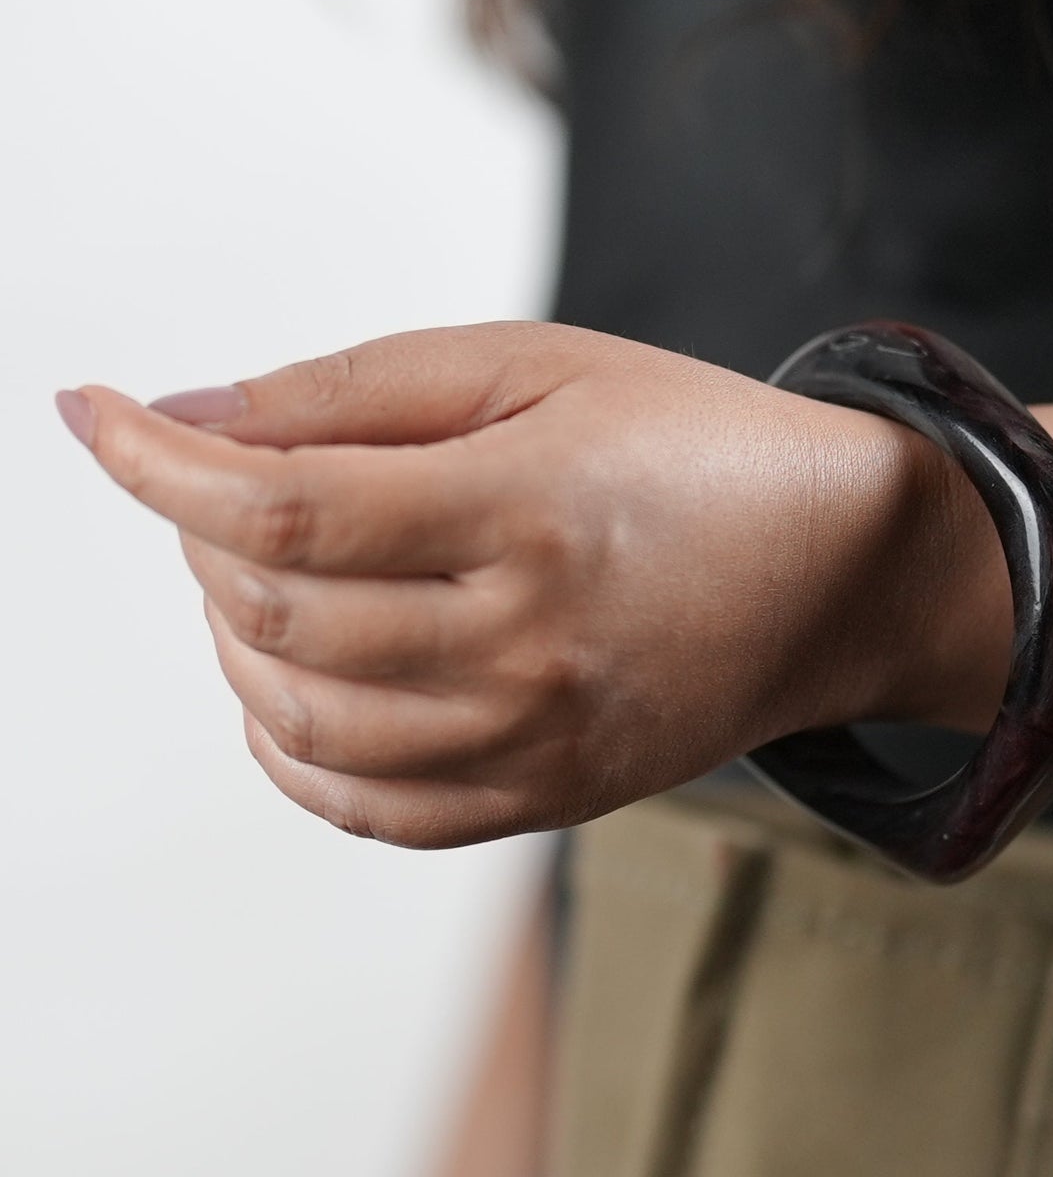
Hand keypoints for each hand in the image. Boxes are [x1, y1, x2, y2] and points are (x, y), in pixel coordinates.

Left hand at [56, 322, 991, 846]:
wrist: (835, 569)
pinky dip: (293, 755)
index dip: (156, 463)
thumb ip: (362, 391)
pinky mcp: (552, 797)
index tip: (93, 415)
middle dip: (199, 540)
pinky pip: (374, 811)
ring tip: (266, 573)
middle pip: (277, 621)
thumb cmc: (694, 445)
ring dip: (236, 642)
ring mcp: (541, 740)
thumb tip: (194, 419)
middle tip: (223, 483)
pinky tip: (293, 687)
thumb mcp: (544, 365)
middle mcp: (529, 646)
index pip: (283, 508)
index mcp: (530, 513)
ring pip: (305, 725)